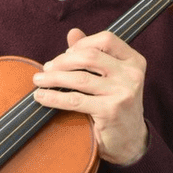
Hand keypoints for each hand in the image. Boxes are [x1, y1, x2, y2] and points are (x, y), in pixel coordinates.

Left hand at [32, 28, 148, 165]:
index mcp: (134, 61)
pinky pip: (75, 100)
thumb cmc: (117, 103)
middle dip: (63, 60)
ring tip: (39, 80)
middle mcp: (132, 74)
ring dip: (54, 78)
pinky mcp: (110, 110)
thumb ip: (94, 53)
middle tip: (47, 68)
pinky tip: (42, 96)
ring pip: (80, 78)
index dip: (82, 43)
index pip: (106, 40)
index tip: (66, 53)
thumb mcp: (111, 76)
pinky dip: (54, 97)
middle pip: (90, 56)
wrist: (130, 140)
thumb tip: (73, 32)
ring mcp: (123, 92)